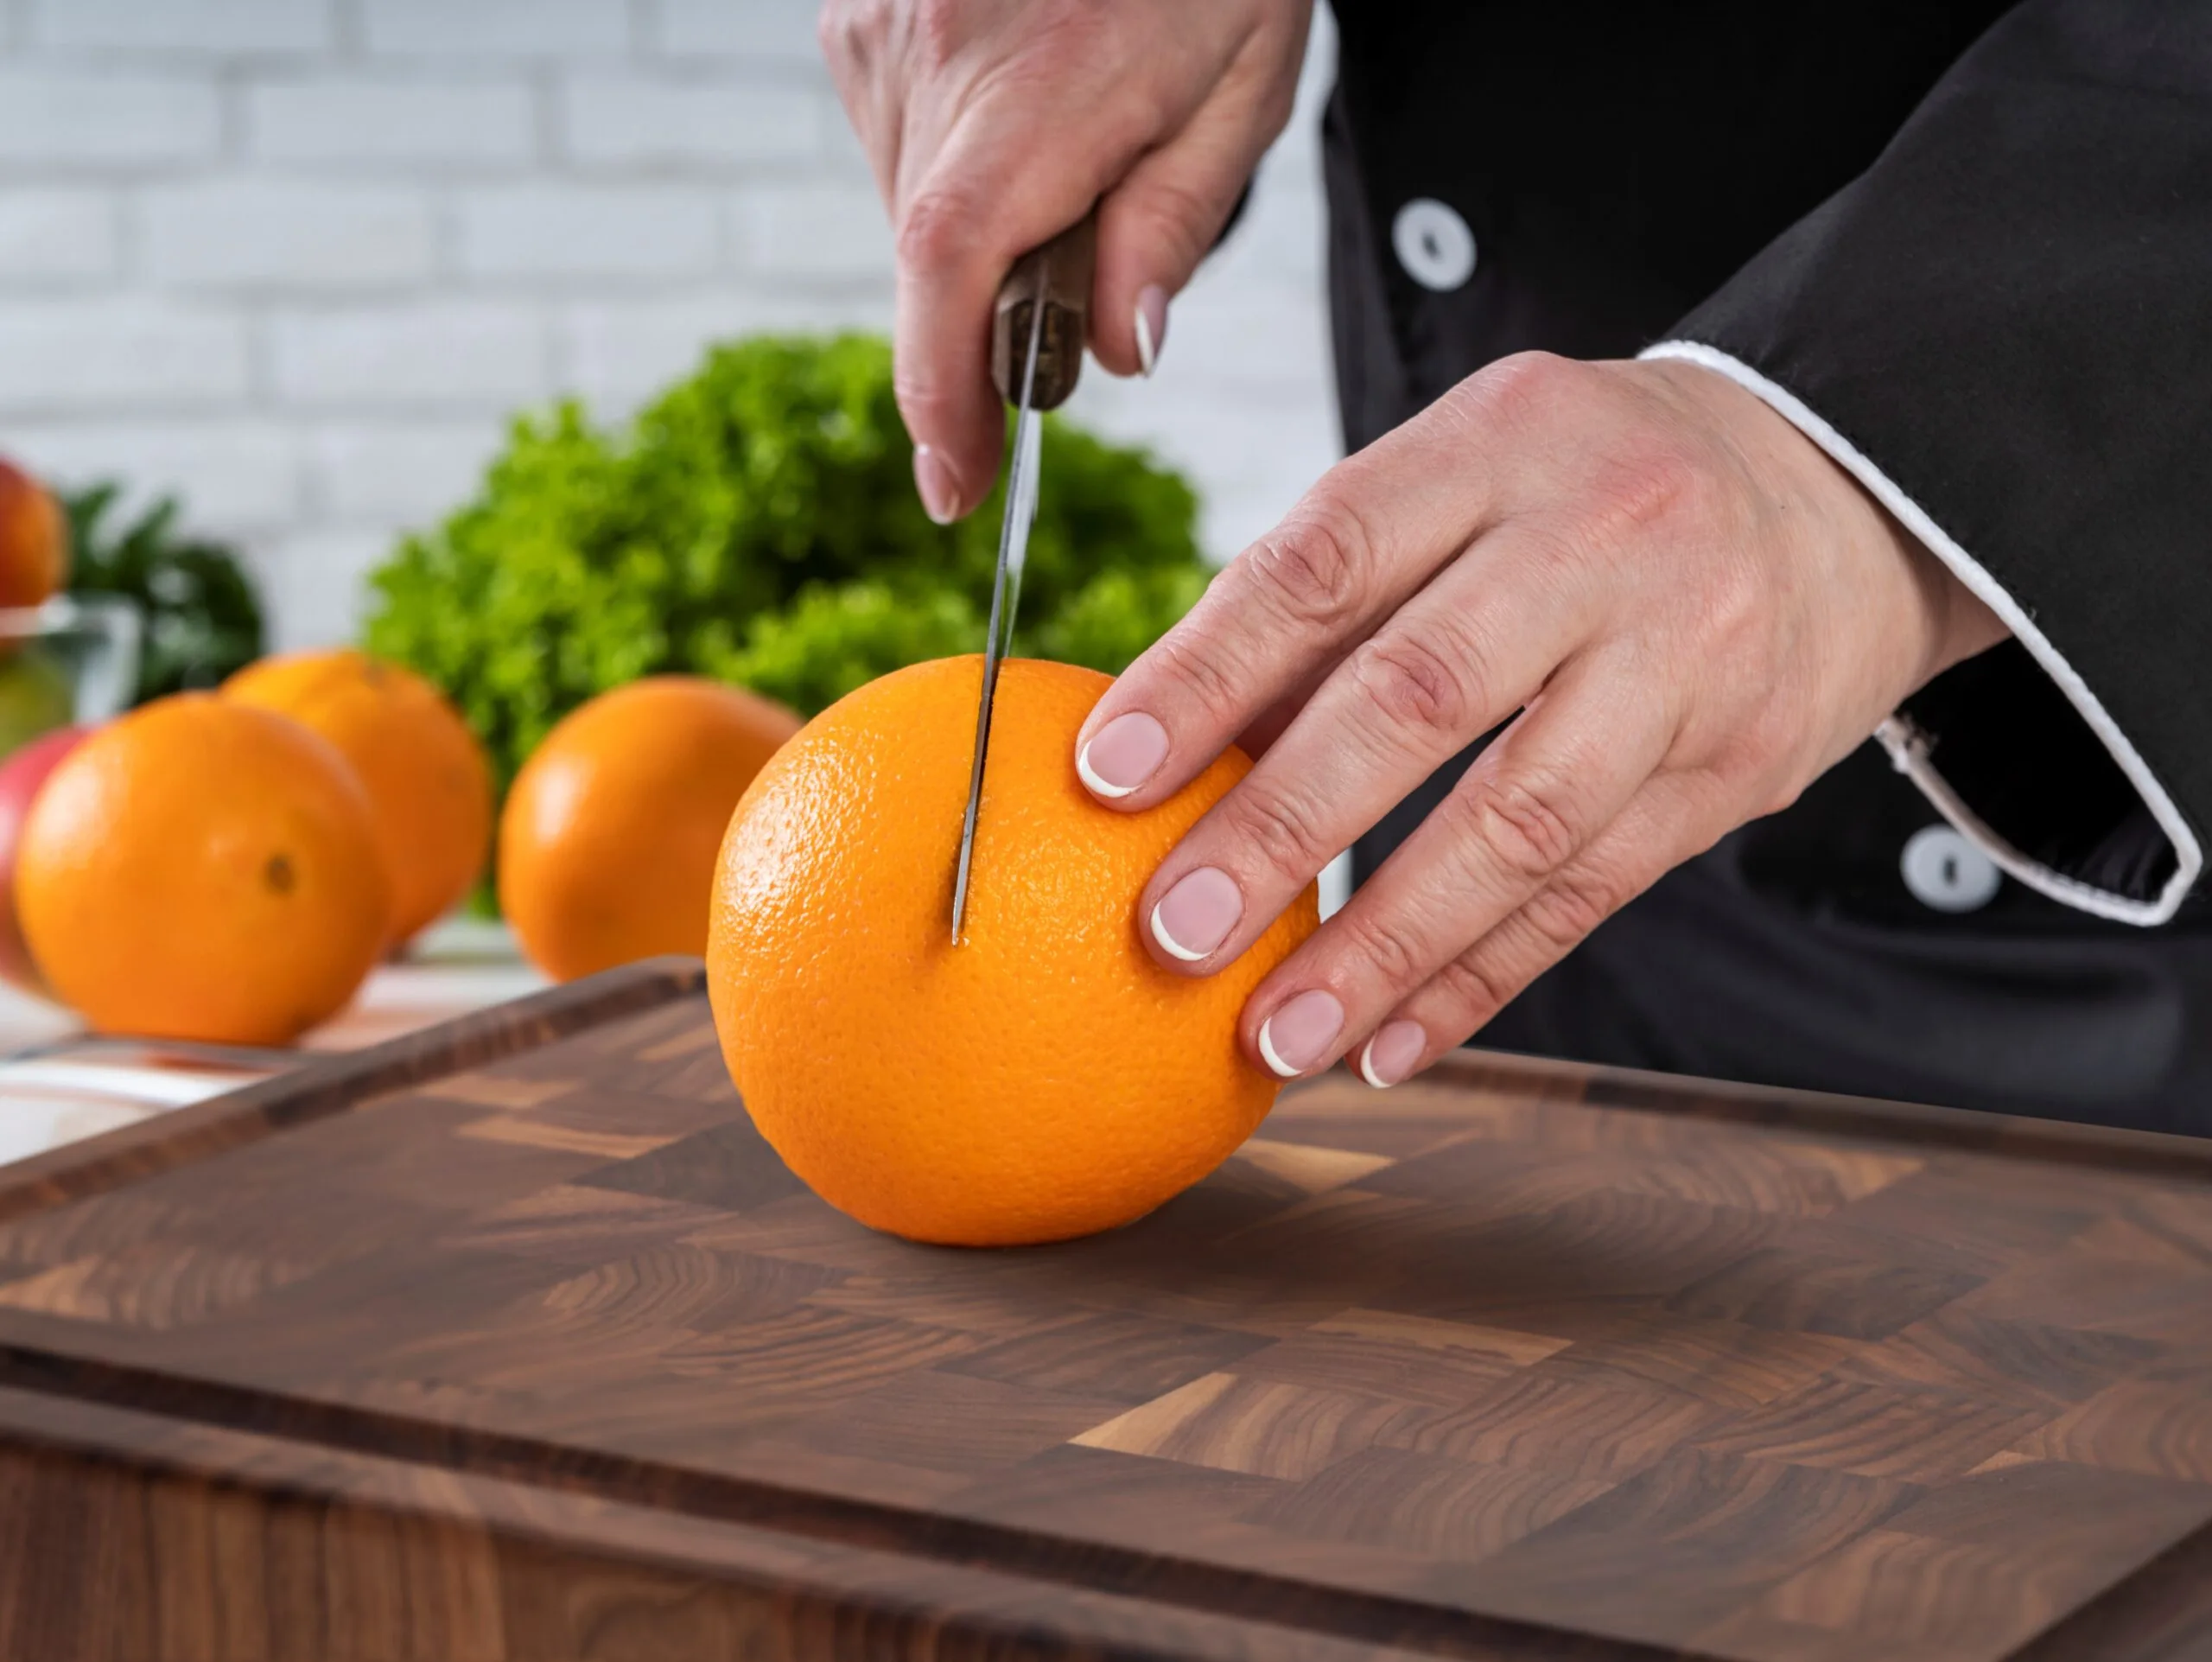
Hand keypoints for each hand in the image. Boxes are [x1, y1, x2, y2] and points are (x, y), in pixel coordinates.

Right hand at [820, 0, 1311, 520]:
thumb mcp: (1241, 87)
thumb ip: (1173, 227)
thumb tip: (1115, 355)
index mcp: (1039, 81)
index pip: (949, 267)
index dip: (938, 394)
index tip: (954, 487)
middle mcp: (930, 52)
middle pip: (932, 256)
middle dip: (995, 309)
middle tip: (1086, 266)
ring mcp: (876, 30)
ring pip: (911, 209)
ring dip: (980, 234)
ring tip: (1070, 151)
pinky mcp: (854, 20)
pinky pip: (895, 149)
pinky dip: (954, 172)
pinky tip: (1022, 111)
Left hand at [1072, 354, 2009, 1085]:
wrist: (1841, 490)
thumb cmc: (1592, 487)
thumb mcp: (1469, 472)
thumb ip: (1337, 595)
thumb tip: (1169, 746)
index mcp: (1499, 443)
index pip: (1328, 560)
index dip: (1209, 672)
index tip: (1108, 773)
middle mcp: (1602, 541)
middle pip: (1419, 697)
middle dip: (1283, 829)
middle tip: (1173, 935)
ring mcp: (1683, 659)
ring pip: (1517, 823)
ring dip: (1384, 946)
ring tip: (1278, 1033)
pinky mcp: (1732, 769)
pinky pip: (1591, 893)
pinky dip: (1481, 979)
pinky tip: (1392, 1040)